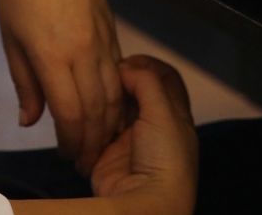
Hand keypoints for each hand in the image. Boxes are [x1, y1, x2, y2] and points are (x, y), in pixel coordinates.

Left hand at [0, 0, 125, 174]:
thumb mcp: (11, 39)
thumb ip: (25, 83)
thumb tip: (31, 121)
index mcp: (54, 55)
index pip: (71, 114)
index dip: (71, 141)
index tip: (66, 154)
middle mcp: (84, 50)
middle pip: (99, 109)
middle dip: (94, 139)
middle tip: (86, 157)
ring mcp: (102, 37)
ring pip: (116, 92)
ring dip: (110, 121)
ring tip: (101, 139)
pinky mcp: (111, 26)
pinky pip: (120, 69)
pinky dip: (119, 94)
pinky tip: (112, 107)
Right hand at [89, 56, 198, 214]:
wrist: (144, 204)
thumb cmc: (164, 159)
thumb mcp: (163, 113)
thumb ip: (146, 82)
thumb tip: (125, 67)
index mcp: (176, 115)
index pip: (164, 78)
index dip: (147, 65)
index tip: (127, 61)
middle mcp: (154, 125)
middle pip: (136, 92)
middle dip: (120, 82)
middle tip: (105, 75)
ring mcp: (130, 140)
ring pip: (113, 109)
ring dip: (103, 102)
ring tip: (95, 97)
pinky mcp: (107, 154)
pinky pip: (95, 130)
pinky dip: (90, 123)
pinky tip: (85, 116)